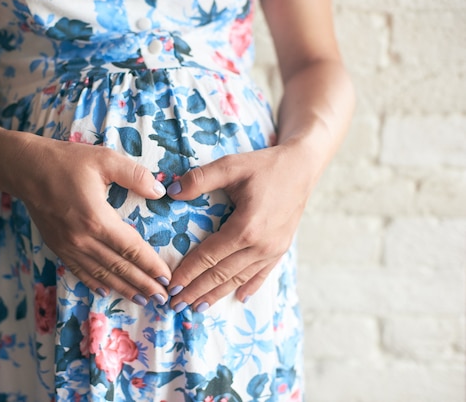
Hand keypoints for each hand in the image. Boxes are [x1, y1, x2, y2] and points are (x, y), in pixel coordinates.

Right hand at [8, 134, 171, 305]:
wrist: (24, 168)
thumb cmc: (66, 161)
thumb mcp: (105, 160)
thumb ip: (135, 175)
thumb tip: (159, 191)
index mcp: (97, 219)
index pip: (131, 249)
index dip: (151, 265)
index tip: (167, 278)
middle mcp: (83, 239)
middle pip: (119, 268)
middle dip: (143, 285)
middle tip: (162, 299)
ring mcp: (68, 246)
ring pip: (101, 274)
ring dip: (123, 288)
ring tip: (142, 300)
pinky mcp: (57, 246)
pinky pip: (79, 270)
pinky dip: (95, 283)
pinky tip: (106, 292)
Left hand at [165, 144, 315, 311]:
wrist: (303, 166)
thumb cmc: (265, 165)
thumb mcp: (230, 165)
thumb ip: (200, 179)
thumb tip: (171, 193)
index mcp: (246, 227)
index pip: (208, 257)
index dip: (188, 273)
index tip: (170, 287)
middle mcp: (260, 245)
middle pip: (221, 274)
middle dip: (196, 291)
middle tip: (175, 305)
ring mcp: (273, 250)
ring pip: (239, 278)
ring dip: (216, 294)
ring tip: (197, 308)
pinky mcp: (281, 248)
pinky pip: (261, 273)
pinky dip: (248, 287)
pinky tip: (238, 298)